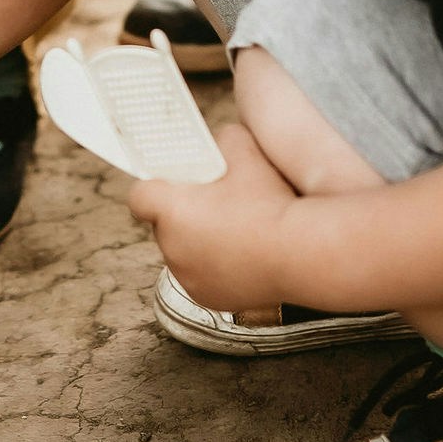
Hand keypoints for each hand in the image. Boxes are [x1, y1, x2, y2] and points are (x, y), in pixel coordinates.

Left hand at [126, 120, 305, 310]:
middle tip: (213, 202)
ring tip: (234, 229)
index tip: (173, 183)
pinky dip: (215, 266)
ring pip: (183, 252)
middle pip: (164, 225)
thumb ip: (220, 143)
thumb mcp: (245, 148)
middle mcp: (171, 248)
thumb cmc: (271, 202)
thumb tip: (215, 145)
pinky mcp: (208, 298)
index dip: (155, 187)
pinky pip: (202, 276)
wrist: (302, 252)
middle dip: (183, 213)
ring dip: (198, 241)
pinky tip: (242, 253)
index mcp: (171, 211)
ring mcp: (188, 278)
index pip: (139, 197)